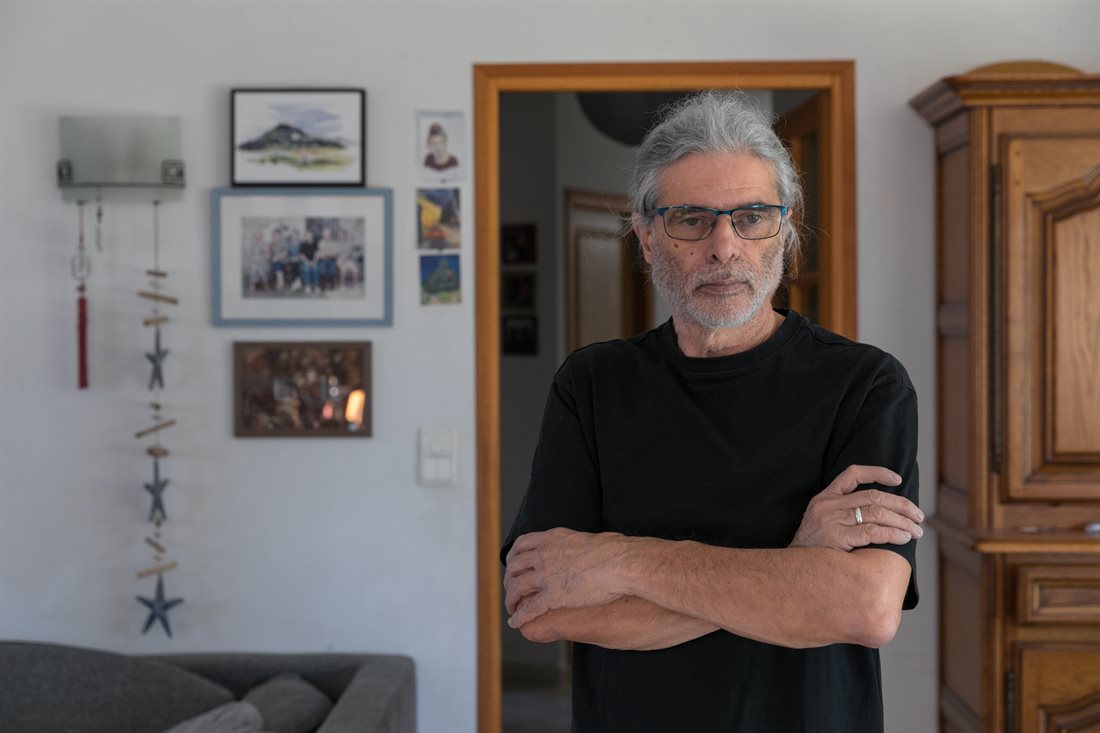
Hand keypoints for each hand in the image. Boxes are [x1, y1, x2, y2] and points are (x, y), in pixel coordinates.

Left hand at [503, 528, 627, 628]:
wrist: (621, 562)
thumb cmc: (614, 551)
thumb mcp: (587, 539)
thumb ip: (576, 545)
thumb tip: (584, 549)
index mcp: (552, 539)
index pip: (521, 545)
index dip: (514, 558)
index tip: (513, 566)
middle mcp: (544, 554)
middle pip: (515, 567)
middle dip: (509, 580)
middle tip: (511, 589)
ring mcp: (547, 575)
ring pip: (517, 588)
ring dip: (511, 600)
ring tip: (511, 608)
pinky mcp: (553, 596)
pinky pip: (529, 609)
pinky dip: (520, 617)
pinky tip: (516, 622)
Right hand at [789, 465, 923, 550]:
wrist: (793, 570)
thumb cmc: (814, 550)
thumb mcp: (822, 522)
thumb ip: (844, 513)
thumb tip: (883, 513)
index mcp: (824, 498)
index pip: (852, 474)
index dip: (877, 473)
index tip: (898, 480)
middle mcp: (827, 505)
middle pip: (873, 496)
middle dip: (901, 505)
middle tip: (918, 516)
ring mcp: (831, 521)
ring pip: (876, 513)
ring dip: (902, 522)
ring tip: (916, 531)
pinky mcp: (836, 538)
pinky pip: (872, 531)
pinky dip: (892, 533)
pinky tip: (903, 538)